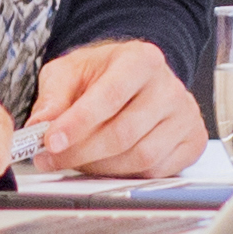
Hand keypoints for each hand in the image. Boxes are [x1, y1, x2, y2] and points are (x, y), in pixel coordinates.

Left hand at [25, 39, 204, 178]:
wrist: (134, 77)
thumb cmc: (103, 74)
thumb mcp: (71, 72)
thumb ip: (53, 96)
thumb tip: (40, 125)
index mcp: (142, 59)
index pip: (110, 96)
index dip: (78, 123)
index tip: (51, 141)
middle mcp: (168, 86)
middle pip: (124, 133)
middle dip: (81, 152)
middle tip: (52, 158)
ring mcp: (184, 115)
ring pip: (141, 156)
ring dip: (101, 167)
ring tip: (77, 159)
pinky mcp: (192, 141)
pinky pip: (157, 171)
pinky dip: (126, 174)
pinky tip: (108, 162)